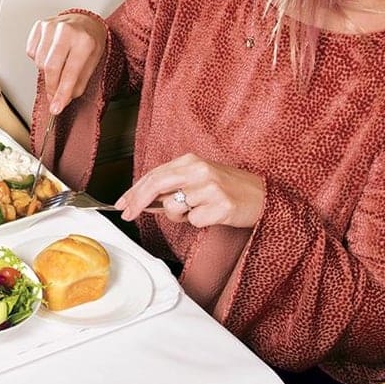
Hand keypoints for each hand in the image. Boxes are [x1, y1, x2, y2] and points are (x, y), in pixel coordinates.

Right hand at [26, 13, 106, 114]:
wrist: (85, 21)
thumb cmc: (90, 41)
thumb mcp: (93, 62)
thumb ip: (78, 83)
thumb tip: (63, 99)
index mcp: (84, 41)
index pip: (70, 73)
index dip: (61, 93)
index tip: (56, 107)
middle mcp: (66, 31)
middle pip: (50, 68)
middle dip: (51, 87)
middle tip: (53, 96)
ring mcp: (51, 26)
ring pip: (39, 61)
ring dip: (46, 72)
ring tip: (58, 67)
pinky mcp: (39, 26)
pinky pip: (31, 52)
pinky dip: (38, 59)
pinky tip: (50, 54)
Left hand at [118, 154, 266, 228]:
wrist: (263, 196)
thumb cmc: (228, 188)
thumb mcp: (199, 179)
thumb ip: (173, 185)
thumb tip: (144, 201)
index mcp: (190, 160)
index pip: (153, 175)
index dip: (134, 191)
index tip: (122, 203)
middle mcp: (199, 170)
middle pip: (156, 185)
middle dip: (137, 202)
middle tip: (127, 215)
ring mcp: (210, 188)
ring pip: (174, 208)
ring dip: (180, 216)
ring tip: (199, 210)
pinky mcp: (220, 206)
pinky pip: (194, 221)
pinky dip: (199, 223)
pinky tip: (213, 215)